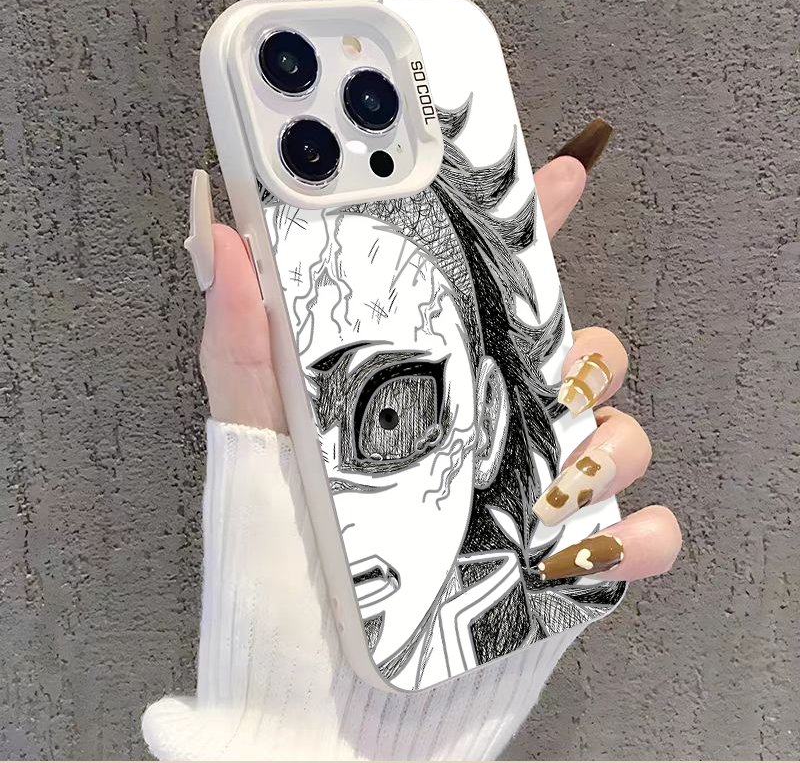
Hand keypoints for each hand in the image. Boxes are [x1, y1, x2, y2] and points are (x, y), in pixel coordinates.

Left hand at [200, 128, 680, 583]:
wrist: (318, 688)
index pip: (496, 287)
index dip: (531, 225)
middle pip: (580, 352)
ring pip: (618, 434)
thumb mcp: (255, 437)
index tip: (556, 176)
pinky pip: (639, 536)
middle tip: (540, 376)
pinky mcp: (566, 565)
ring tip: (543, 486)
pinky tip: (598, 546)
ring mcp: (535, 494)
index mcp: (435, 384)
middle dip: (576, 352)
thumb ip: (245, 341)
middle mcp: (492, 429)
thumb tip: (225, 239)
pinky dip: (637, 537)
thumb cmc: (282, 562)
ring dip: (603, 448)